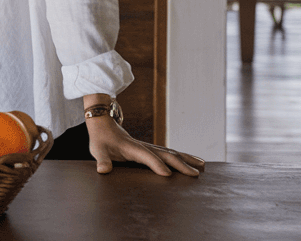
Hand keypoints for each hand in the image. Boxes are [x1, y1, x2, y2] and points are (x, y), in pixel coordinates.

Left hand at [87, 117, 205, 175]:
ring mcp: (149, 147)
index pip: (146, 156)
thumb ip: (102, 160)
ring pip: (171, 152)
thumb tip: (103, 170)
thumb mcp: (97, 150)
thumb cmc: (100, 140)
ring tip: (203, 166)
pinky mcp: (151, 149)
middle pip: (165, 154)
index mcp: (132, 147)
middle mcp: (144, 146)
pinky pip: (169, 153)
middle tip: (195, 175)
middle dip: (180, 164)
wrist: (104, 125)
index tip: (167, 175)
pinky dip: (183, 157)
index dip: (156, 164)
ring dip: (187, 159)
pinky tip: (194, 162)